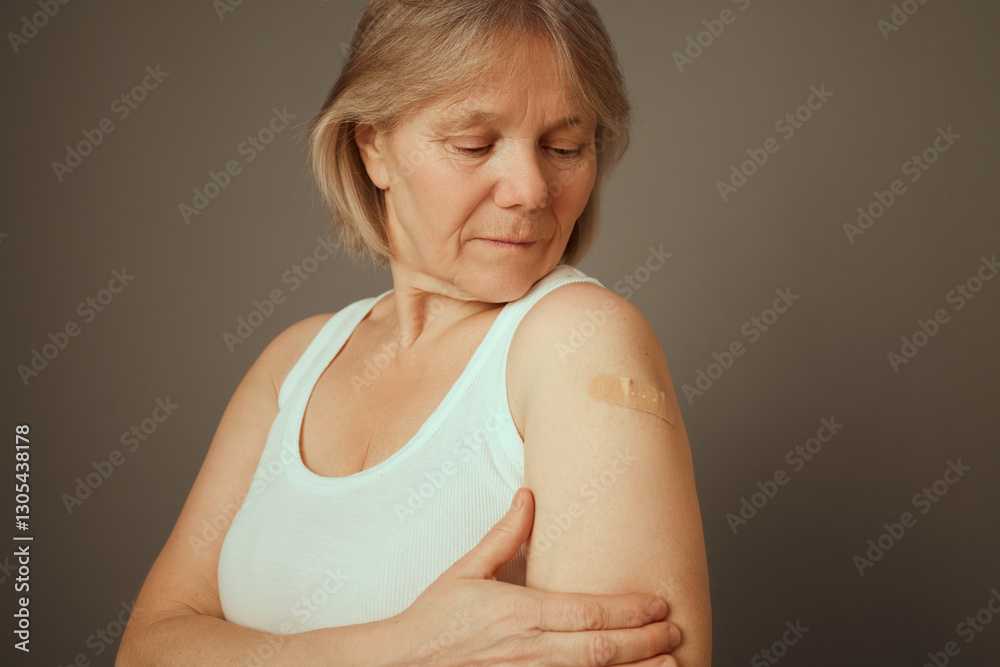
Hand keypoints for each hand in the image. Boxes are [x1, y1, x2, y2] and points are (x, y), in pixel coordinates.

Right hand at [385, 487, 681, 665]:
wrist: (402, 661)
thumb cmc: (434, 618)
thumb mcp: (467, 570)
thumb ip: (505, 535)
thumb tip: (528, 496)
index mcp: (520, 611)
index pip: (588, 611)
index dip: (630, 610)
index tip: (659, 604)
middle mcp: (528, 648)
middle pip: (601, 648)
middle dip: (646, 642)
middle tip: (678, 632)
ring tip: (671, 665)